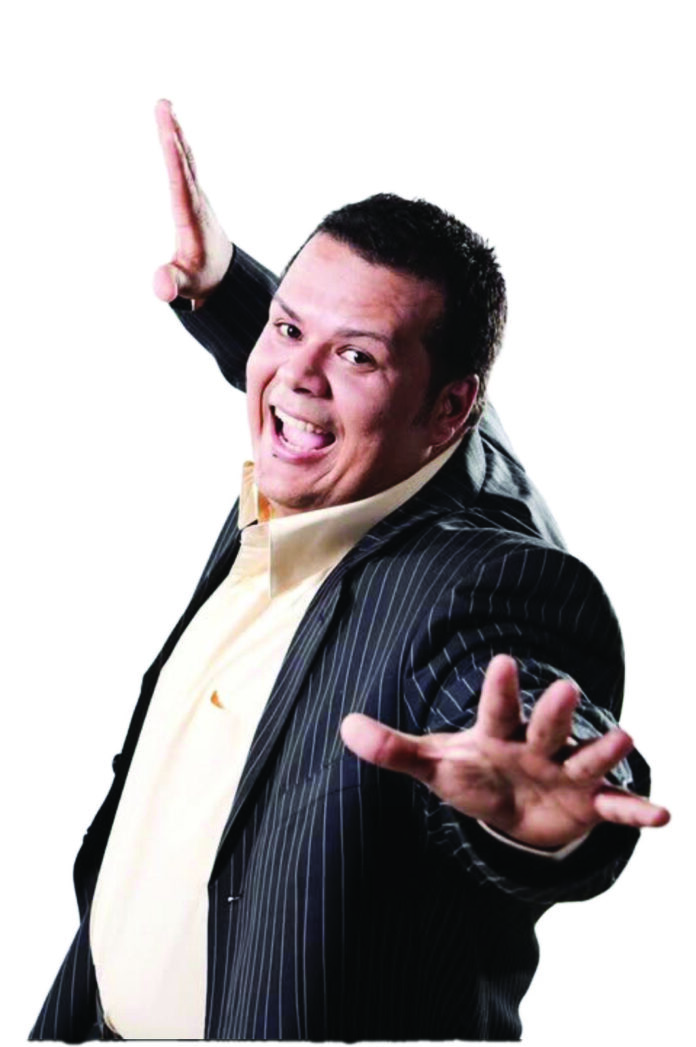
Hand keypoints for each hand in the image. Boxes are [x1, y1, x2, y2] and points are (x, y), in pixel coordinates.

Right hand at [153, 99, 232, 303]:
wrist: (223, 275)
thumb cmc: (202, 279)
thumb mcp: (186, 284)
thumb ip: (172, 284)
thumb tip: (162, 290)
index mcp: (191, 219)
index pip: (181, 184)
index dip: (174, 159)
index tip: (168, 134)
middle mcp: (196, 202)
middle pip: (184, 163)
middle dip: (173, 134)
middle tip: (163, 105)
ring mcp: (196, 196)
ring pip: (186, 158)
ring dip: (175, 131)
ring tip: (164, 105)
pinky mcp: (193, 195)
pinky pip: (184, 163)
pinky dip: (177, 143)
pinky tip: (171, 125)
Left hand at [341, 654, 669, 849]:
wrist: (511, 811)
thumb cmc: (472, 777)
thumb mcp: (433, 766)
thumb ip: (394, 749)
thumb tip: (344, 727)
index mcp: (497, 733)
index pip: (496, 708)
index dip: (500, 687)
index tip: (505, 660)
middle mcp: (535, 746)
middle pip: (545, 726)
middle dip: (554, 711)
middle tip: (567, 688)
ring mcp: (564, 773)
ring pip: (584, 759)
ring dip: (602, 751)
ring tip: (625, 738)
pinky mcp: (586, 804)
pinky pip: (613, 806)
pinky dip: (636, 811)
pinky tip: (664, 816)